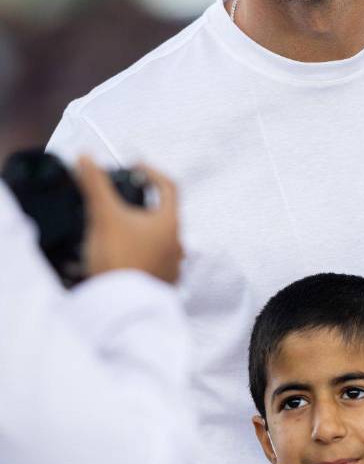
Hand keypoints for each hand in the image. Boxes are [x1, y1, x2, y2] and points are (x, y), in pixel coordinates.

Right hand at [76, 155, 182, 283]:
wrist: (118, 306)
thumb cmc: (118, 259)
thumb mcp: (104, 215)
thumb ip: (95, 184)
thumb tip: (86, 157)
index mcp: (170, 223)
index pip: (169, 186)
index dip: (152, 172)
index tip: (134, 168)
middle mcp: (177, 244)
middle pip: (162, 214)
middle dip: (141, 205)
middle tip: (120, 201)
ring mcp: (171, 266)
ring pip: (157, 240)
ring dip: (138, 232)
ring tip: (115, 231)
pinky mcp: (161, 285)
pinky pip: (152, 263)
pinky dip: (137, 255)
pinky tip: (118, 257)